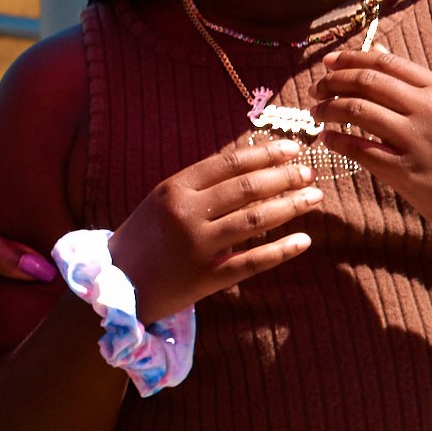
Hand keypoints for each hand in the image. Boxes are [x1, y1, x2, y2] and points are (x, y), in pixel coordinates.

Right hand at [107, 139, 318, 322]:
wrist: (117, 283)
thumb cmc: (143, 236)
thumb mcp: (163, 200)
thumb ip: (200, 185)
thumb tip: (251, 165)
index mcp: (174, 188)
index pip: (228, 163)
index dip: (264, 154)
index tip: (292, 147)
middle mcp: (186, 214)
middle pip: (246, 189)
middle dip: (284, 177)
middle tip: (310, 172)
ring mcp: (197, 247)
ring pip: (254, 220)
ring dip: (290, 206)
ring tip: (315, 197)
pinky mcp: (207, 278)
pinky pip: (252, 261)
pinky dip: (281, 250)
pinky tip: (304, 240)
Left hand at [311, 48, 431, 233]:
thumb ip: (412, 80)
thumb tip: (376, 49)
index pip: (384, 63)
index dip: (349, 58)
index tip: (327, 62)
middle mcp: (428, 110)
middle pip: (366, 83)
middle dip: (332, 82)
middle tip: (315, 89)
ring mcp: (417, 141)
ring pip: (358, 112)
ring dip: (328, 110)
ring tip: (316, 113)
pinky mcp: (406, 173)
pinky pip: (360, 151)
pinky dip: (337, 142)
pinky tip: (327, 139)